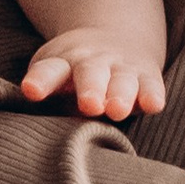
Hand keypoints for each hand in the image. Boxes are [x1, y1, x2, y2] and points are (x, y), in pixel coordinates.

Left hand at [19, 28, 167, 121]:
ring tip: (117, 110)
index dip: (40, 80)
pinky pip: (151, 86)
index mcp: (62, 64)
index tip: (31, 90)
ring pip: (122, 80)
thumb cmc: (75, 77)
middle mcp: (92, 63)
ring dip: (120, 94)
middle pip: (89, 73)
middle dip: (90, 88)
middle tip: (89, 105)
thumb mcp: (57, 82)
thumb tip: (44, 143)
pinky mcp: (147, 76)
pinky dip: (151, 95)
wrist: (117, 40)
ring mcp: (121, 68)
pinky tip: (153, 105)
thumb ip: (51, 106)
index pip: (49, 71)